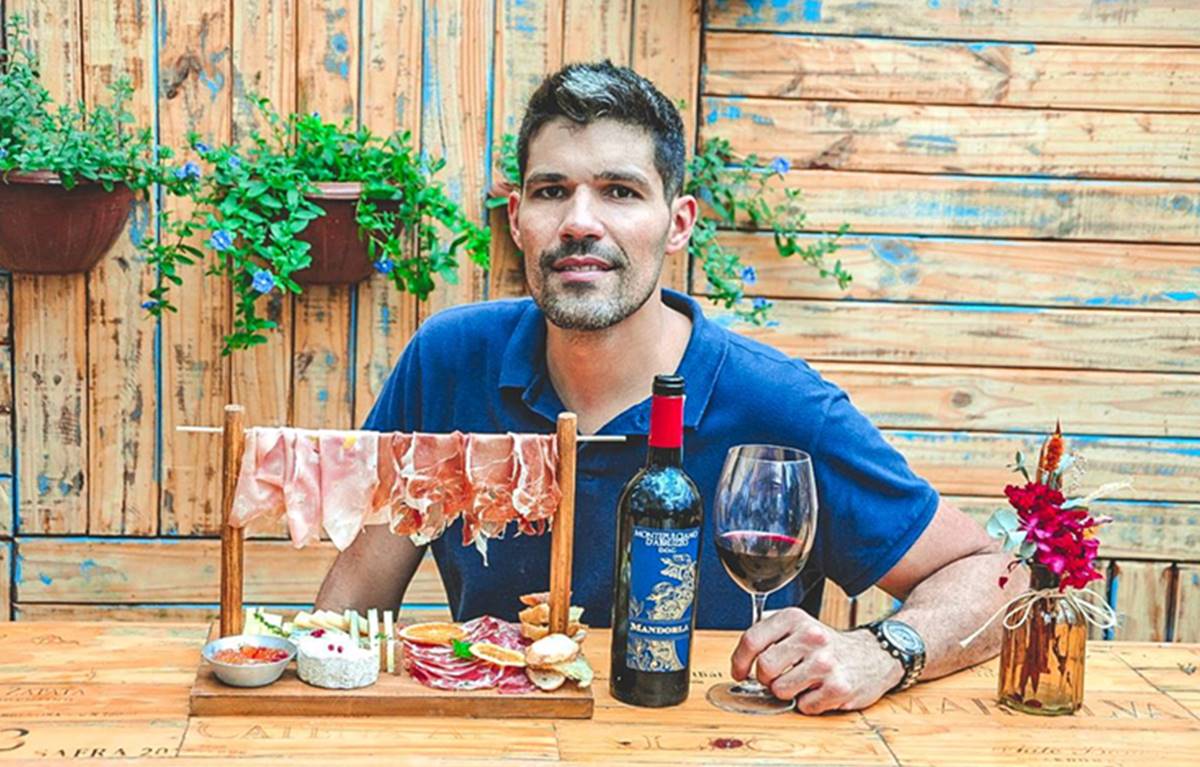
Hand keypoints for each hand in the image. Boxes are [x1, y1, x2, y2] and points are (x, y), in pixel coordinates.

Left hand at [730, 608, 904, 713]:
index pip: (752, 640)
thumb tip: (741, 659)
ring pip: (780, 690)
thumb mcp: (798, 627)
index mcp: (794, 618)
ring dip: (788, 692)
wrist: (873, 656)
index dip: (739, 662)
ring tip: (803, 681)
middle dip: (766, 679)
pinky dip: (808, 703)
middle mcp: (811, 637)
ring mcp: (825, 662)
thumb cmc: (827, 645)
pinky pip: (804, 706)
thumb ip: (769, 636)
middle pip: (764, 668)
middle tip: (779, 676)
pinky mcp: (838, 687)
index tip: (739, 672)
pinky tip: (819, 690)